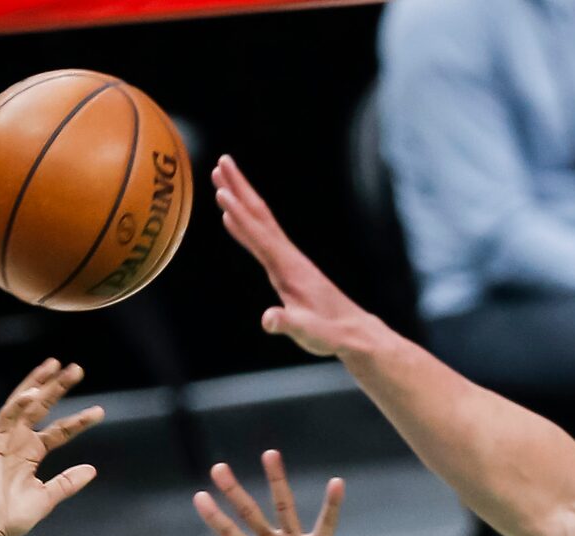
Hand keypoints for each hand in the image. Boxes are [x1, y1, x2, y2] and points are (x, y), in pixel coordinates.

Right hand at [0, 359, 103, 535]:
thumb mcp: (48, 497)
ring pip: (24, 404)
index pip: (59, 430)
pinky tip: (35, 391)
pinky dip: (19, 404)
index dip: (78, 420)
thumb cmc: (13, 517)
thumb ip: (68, 482)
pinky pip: (6, 418)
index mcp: (31, 453)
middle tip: (76, 368)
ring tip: (56, 366)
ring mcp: (4, 439)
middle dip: (57, 387)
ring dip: (39, 384)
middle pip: (41, 408)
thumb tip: (92, 469)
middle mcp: (18, 441)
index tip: (100, 411)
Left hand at [183, 452, 360, 535]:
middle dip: (234, 492)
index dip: (215, 517)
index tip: (199, 496)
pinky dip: (332, 505)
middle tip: (218, 468)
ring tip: (269, 454)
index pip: (229, 534)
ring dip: (277, 482)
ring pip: (284, 508)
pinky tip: (335, 483)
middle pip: (249, 513)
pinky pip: (326, 523)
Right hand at [213, 154, 376, 358]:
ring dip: (241, 198)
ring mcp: (290, 260)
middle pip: (260, 216)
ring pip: (262, 222)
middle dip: (240, 189)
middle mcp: (289, 257)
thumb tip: (269, 320)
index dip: (239, 214)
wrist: (353, 333)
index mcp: (288, 269)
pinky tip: (232, 218)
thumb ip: (287, 324)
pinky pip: (263, 237)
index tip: (220, 190)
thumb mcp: (307, 333)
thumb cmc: (330, 334)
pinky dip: (246, 224)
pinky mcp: (290, 267)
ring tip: (222, 178)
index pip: (259, 235)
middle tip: (222, 161)